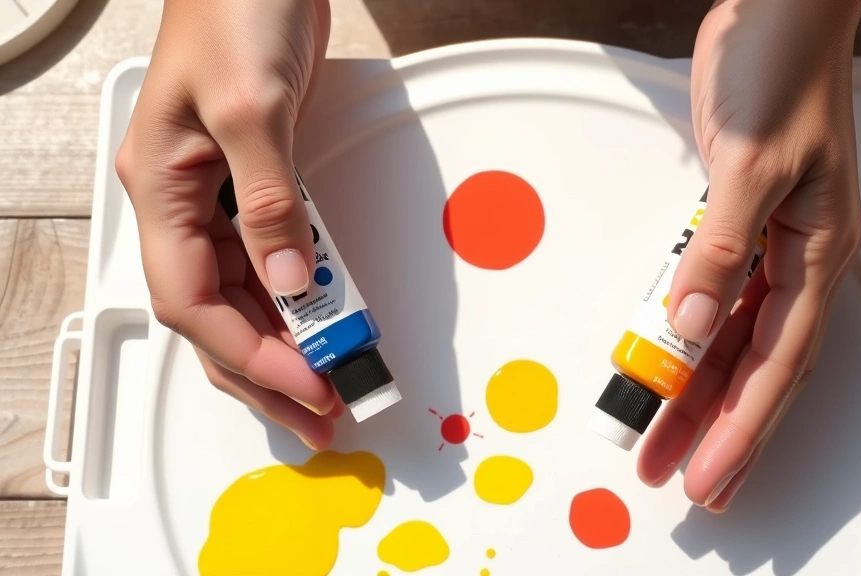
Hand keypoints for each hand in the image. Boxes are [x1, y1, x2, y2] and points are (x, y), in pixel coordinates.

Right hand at [115, 0, 339, 448]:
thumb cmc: (235, 9)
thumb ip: (269, 202)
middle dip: (263, 369)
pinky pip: (274, 254)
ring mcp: (220, 194)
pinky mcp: (259, 181)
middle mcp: (184, 201)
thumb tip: (289, 283)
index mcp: (160, 189)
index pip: (193, 301)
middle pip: (216, 313)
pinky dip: (301, 293)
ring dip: (286, 339)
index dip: (247, 353)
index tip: (303, 383)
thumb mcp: (250, 109)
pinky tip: (325, 320)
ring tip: (327, 383)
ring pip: (245, 291)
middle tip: (315, 412)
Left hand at [638, 0, 860, 510]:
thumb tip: (690, 321)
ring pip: (731, 339)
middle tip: (688, 481)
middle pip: (756, 367)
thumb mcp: (752, 163)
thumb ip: (720, 247)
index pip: (777, 362)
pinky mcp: (734, 222)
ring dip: (698, 391)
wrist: (775, 11)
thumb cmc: (784, 70)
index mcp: (818, 251)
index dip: (742, 426)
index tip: (710, 471)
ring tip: (663, 440)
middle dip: (722, 429)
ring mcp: (766, 242)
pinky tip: (666, 365)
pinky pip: (711, 295)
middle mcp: (797, 257)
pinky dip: (687, 335)